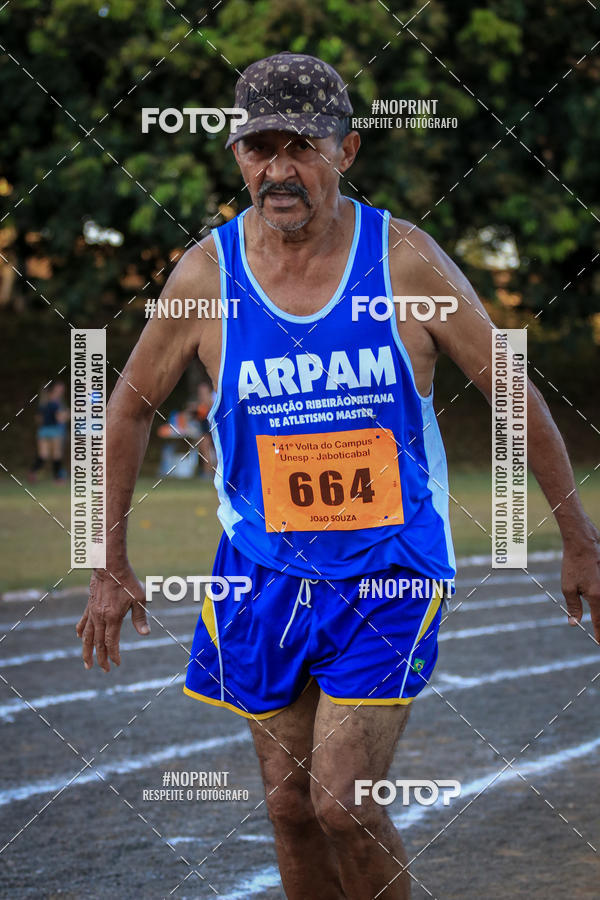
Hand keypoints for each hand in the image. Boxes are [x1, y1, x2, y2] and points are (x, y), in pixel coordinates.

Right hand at [76, 564, 149, 671]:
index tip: (117, 664)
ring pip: (87, 636)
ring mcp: (92, 612)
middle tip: (104, 670)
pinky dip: (81, 632)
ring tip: (86, 663)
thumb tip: (145, 634)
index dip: (114, 655)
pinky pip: (83, 622)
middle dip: (101, 658)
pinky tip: (79, 638)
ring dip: (86, 651)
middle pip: (98, 643)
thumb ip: (140, 618)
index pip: (111, 642)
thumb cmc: (127, 581)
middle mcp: (100, 617)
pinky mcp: (89, 606)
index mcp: (113, 617)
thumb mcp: (139, 599)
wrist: (109, 565)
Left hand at [561, 522, 599, 642]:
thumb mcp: (568, 587)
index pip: (599, 622)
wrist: (583, 543)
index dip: (599, 634)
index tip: (599, 643)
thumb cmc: (573, 565)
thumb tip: (573, 623)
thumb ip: (573, 607)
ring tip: (598, 621)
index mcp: (596, 597)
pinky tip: (597, 607)